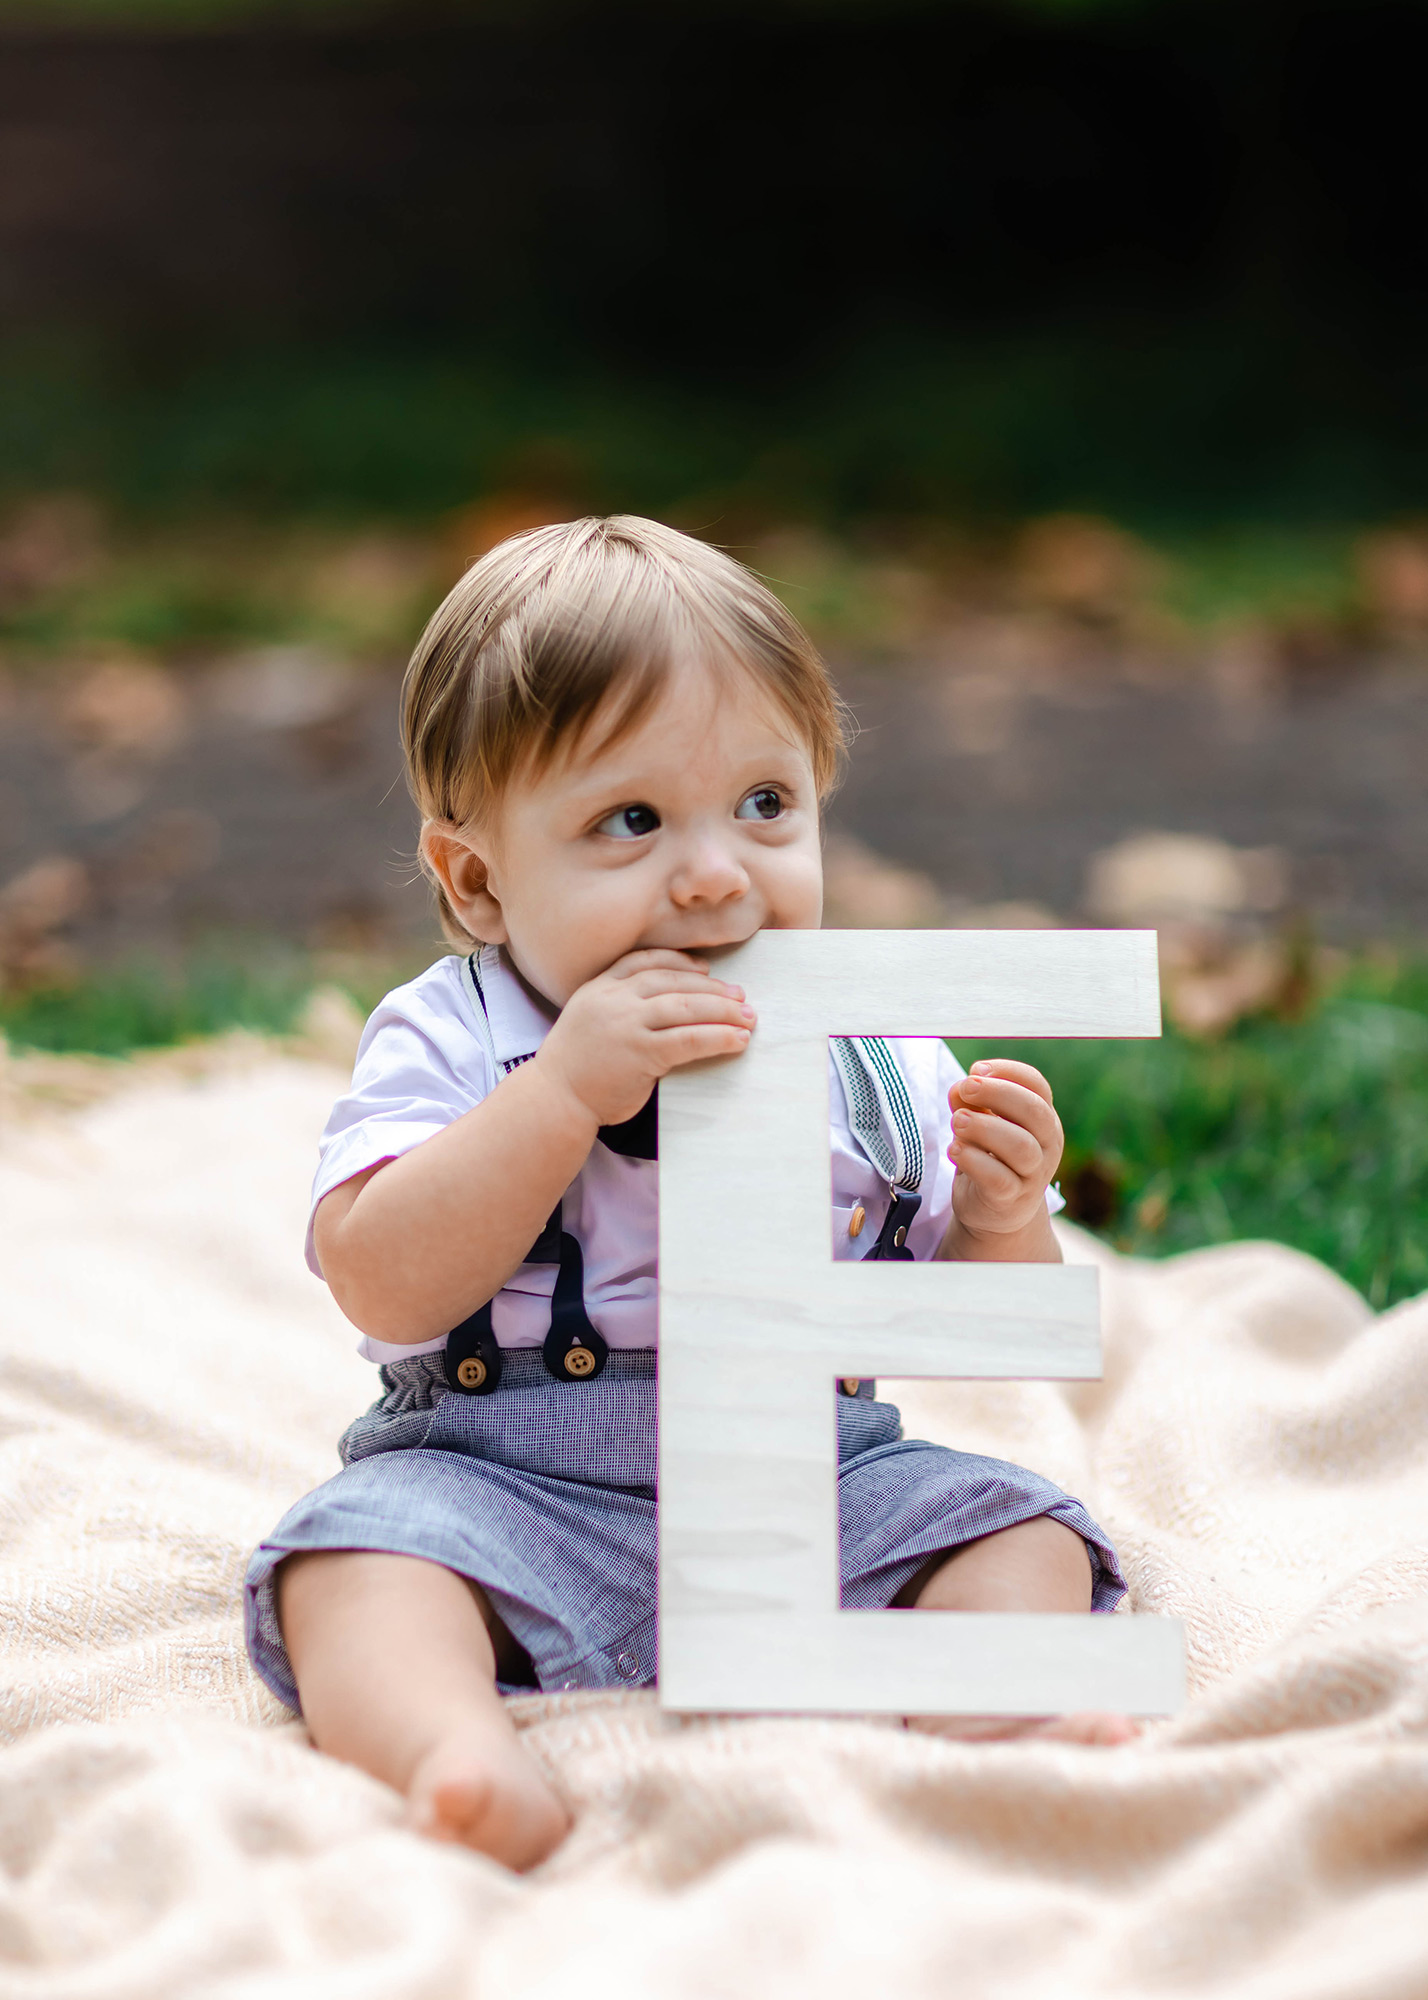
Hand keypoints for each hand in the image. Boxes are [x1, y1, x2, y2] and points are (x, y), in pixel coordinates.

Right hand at [534, 948, 754, 1127]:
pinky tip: (737, 1040)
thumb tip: (673, 1005)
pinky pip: (689, 1039)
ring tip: (748, 1017)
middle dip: (712, 988)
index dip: (681, 962)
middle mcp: (613, 999)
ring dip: (723, 1010)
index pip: (646, 961)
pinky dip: (718, 1037)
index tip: (707, 969)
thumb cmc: (576, 1067)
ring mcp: (626, 1024)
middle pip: (673, 981)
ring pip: (686, 1006)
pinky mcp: (641, 1053)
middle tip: (741, 996)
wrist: (554, 1099)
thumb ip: (621, 1007)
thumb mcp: (589, 1020)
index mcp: (599, 987)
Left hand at [947, 1059, 1062, 1245]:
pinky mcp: (1012, 1199)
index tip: (976, 1069)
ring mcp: (1033, 1174)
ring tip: (957, 1121)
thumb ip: (971, 1102)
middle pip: (1035, 1111)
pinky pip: (998, 1177)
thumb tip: (960, 1087)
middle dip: (998, 1092)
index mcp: (1043, 1118)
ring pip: (1020, 1146)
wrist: (994, 1213)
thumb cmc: (988, 1157)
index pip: (1038, 1086)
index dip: (1008, 1071)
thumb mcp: (980, 1124)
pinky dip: (973, 1160)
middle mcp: (1046, 1144)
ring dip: (984, 1127)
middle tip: (965, 1087)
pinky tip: (955, 1149)